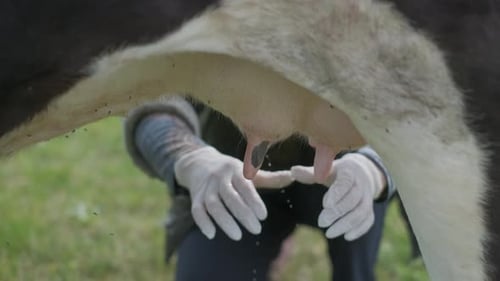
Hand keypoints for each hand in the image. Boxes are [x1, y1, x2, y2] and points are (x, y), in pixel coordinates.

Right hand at [174, 146, 292, 239]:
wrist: (198, 162)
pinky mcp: (196, 197)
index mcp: (235, 170)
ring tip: (238, 236)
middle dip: (243, 214)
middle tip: (256, 230)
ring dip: (225, 221)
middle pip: (230, 197)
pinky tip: (212, 235)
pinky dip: (203, 223)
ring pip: (213, 205)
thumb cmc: (231, 171)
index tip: (263, 216)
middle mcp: (219, 178)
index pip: (244, 186)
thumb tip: (293, 177)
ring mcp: (206, 188)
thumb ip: (270, 178)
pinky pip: (197, 210)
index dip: (253, 201)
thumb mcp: (248, 171)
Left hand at [291, 153, 385, 240]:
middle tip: (321, 223)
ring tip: (329, 233)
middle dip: (338, 213)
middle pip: (353, 200)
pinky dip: (359, 229)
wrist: (361, 173)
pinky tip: (346, 237)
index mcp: (349, 171)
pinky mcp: (370, 208)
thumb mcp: (325, 170)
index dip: (337, 194)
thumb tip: (292, 171)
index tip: (325, 205)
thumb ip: (310, 173)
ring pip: (361, 212)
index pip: (345, 183)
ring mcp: (368, 197)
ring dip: (346, 225)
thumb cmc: (337, 172)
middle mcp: (362, 184)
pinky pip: (368, 220)